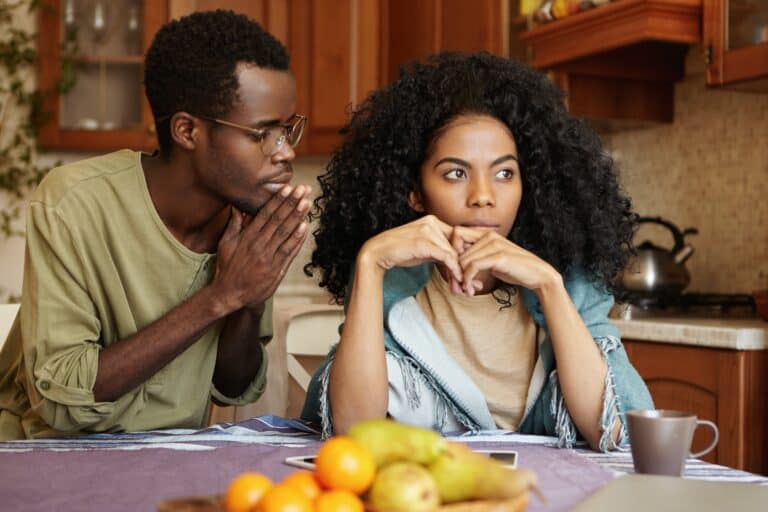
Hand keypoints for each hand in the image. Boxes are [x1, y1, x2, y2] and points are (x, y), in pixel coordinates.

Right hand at [212, 185, 310, 311]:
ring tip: (307, 203)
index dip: (278, 200)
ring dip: (297, 217)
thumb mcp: (226, 244)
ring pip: (285, 234)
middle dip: (291, 203)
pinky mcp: (276, 269)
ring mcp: (269, 257)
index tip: (288, 188)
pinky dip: (297, 239)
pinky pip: (289, 251)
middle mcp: (259, 245)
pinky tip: (305, 227)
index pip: (265, 214)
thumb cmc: (227, 268)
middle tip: (303, 190)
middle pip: (278, 220)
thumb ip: (234, 224)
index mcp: (247, 237)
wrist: (229, 294)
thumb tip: (237, 206)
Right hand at [359, 215, 463, 284]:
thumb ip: (440, 251)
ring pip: (453, 252)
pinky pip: (446, 256)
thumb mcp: (425, 250)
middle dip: (465, 265)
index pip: (457, 237)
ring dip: (459, 272)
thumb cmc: (401, 252)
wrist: (379, 252)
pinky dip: (454, 269)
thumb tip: (458, 263)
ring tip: (463, 286)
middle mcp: (432, 222)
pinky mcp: (424, 241)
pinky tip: (457, 279)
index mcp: (433, 221)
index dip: (466, 254)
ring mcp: (428, 230)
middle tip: (471, 284)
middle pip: (457, 245)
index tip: (471, 271)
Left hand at [457, 231, 560, 295]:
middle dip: (453, 269)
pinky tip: (474, 290)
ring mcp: (494, 244)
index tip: (456, 268)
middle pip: (456, 248)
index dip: (452, 250)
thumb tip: (456, 262)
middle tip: (458, 286)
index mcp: (486, 233)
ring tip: (468, 290)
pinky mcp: (499, 256)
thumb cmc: (513, 268)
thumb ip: (476, 256)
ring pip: (463, 260)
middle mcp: (489, 235)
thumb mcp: (491, 259)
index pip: (456, 233)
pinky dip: (468, 280)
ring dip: (461, 279)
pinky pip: (472, 267)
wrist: (537, 275)